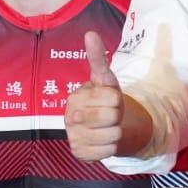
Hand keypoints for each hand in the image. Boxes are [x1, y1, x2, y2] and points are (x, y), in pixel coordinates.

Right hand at [64, 31, 125, 161]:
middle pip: (111, 118)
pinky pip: (107, 152)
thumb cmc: (103, 101)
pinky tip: (102, 141)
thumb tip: (90, 33)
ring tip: (106, 128)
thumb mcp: (105, 80)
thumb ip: (98, 58)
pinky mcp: (79, 153)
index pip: (113, 99)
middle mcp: (70, 117)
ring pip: (112, 136)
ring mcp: (73, 136)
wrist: (100, 127)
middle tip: (109, 115)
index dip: (117, 101)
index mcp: (76, 97)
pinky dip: (110, 148)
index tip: (109, 101)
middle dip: (116, 117)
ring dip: (115, 133)